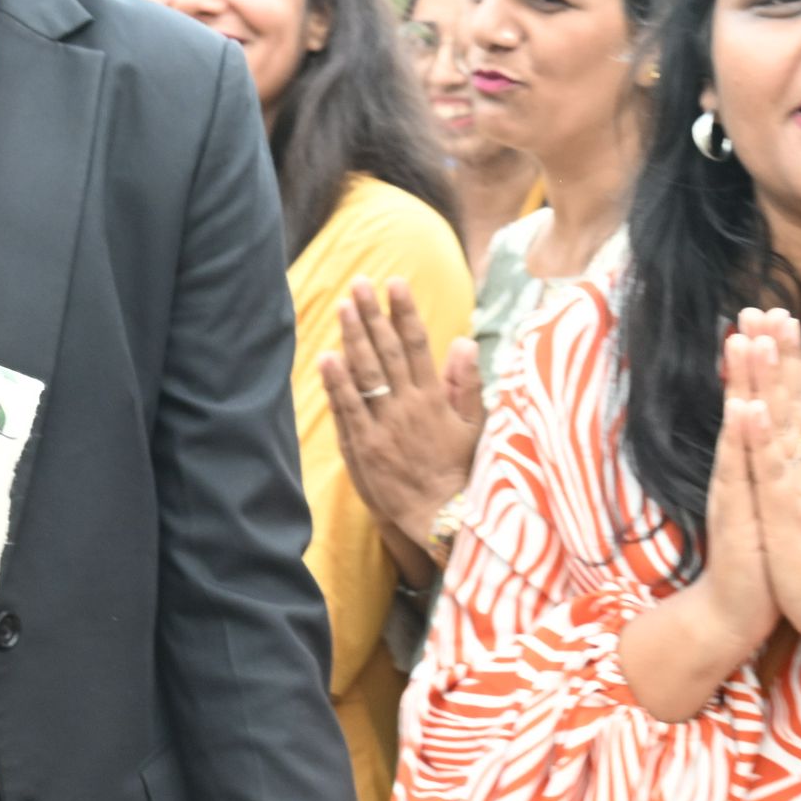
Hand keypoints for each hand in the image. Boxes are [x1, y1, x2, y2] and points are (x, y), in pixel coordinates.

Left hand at [323, 278, 480, 567]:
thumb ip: (467, 383)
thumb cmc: (461, 472)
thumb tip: (463, 342)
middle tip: (360, 283)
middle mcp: (409, 406)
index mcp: (436, 398)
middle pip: (387, 351)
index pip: (418, 344)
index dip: (405, 312)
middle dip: (373, 314)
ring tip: (343, 307)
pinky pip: (349, 409)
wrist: (443, 517)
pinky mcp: (365, 447)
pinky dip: (337, 383)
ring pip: (366, 374)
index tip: (395, 284)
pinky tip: (327, 357)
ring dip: (353, 338)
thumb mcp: (474, 426)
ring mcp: (385, 426)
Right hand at [696, 324, 787, 649]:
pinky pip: (738, 472)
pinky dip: (742, 439)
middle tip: (752, 310)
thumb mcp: (790, 511)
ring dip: (740, 384)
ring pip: (739, 428)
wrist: (738, 611)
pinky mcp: (735, 516)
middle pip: (748, 402)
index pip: (767, 404)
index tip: (779, 319)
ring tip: (741, 341)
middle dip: (752, 356)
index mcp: (760, 466)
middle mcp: (742, 470)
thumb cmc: (769, 563)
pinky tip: (744, 409)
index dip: (773, 362)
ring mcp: (735, 490)